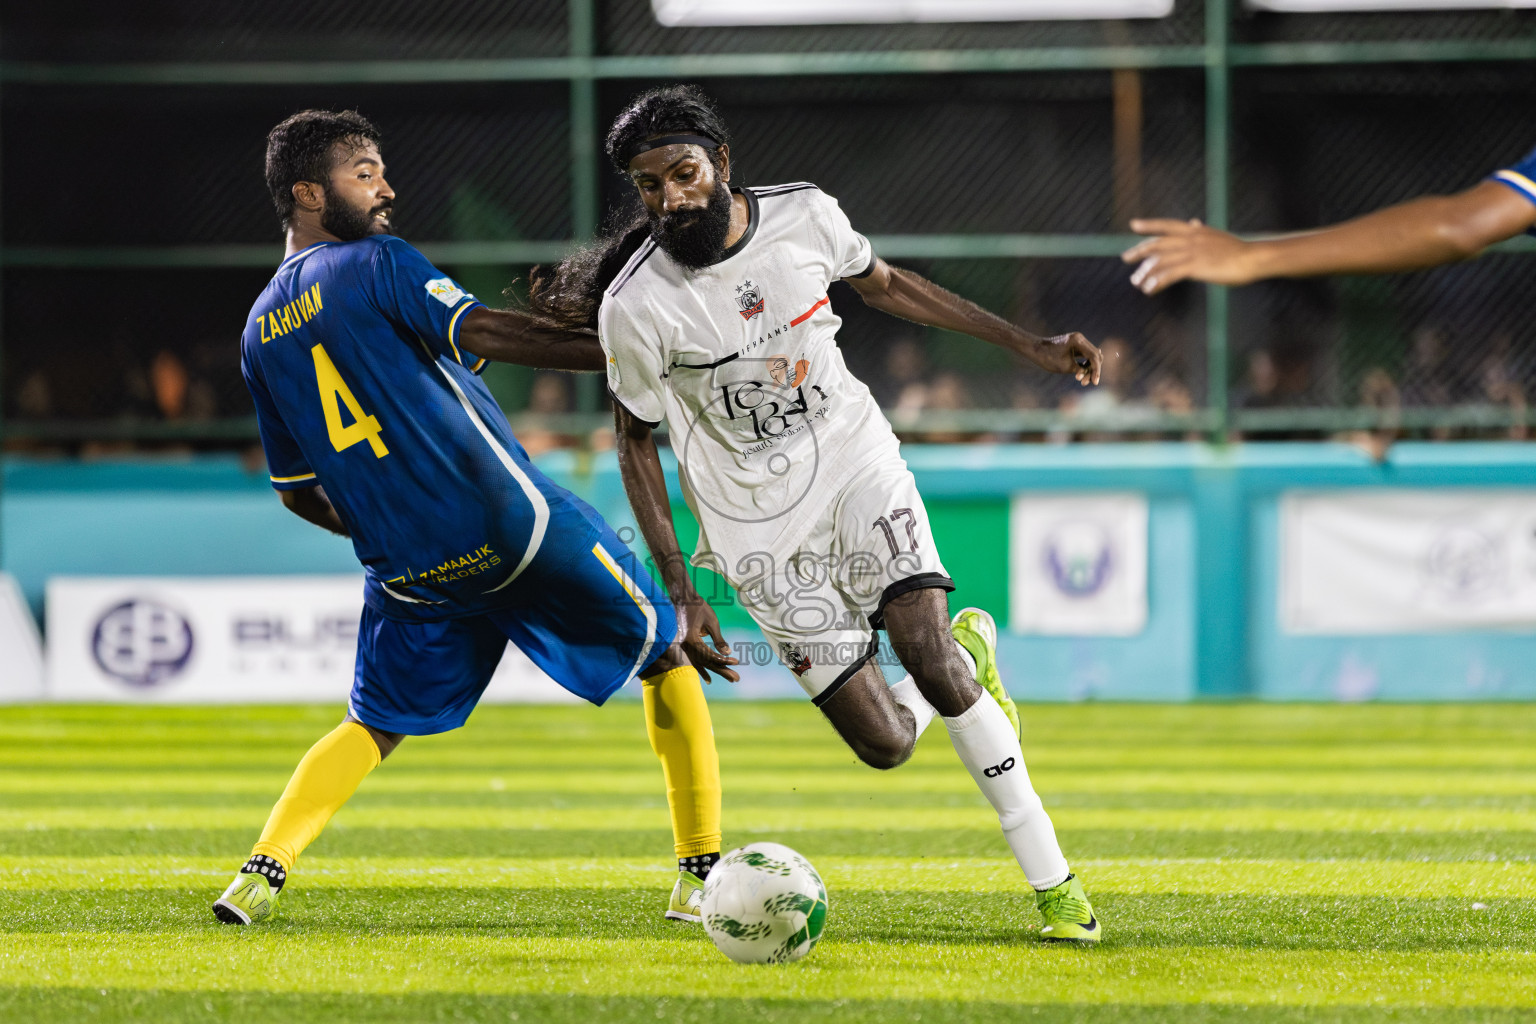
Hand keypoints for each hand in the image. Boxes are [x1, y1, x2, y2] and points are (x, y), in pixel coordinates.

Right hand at [674, 592, 739, 682]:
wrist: (682, 598)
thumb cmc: (698, 607)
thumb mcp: (711, 621)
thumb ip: (719, 639)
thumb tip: (727, 653)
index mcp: (691, 640)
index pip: (709, 654)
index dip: (723, 660)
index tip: (736, 662)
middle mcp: (686, 646)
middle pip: (706, 662)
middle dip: (722, 670)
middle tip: (736, 678)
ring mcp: (685, 646)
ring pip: (701, 663)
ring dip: (715, 671)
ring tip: (729, 678)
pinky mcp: (686, 645)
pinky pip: (695, 660)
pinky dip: (702, 669)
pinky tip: (709, 679)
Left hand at [1031, 332, 1100, 385]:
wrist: (1035, 350)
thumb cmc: (1048, 358)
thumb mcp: (1065, 367)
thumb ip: (1081, 370)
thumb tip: (1092, 374)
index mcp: (1078, 341)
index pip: (1094, 357)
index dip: (1096, 370)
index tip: (1095, 382)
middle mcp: (1080, 338)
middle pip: (1095, 356)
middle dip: (1092, 370)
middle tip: (1086, 382)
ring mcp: (1078, 341)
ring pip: (1091, 356)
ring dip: (1089, 369)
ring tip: (1082, 381)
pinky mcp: (1075, 345)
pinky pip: (1085, 355)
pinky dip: (1085, 365)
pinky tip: (1084, 374)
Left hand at [1122, 218, 1254, 294]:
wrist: (1252, 258)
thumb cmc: (1237, 250)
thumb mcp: (1216, 235)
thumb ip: (1201, 231)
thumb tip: (1194, 222)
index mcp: (1195, 230)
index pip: (1168, 225)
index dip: (1150, 225)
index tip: (1134, 225)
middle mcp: (1191, 238)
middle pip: (1159, 243)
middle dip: (1140, 251)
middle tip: (1126, 258)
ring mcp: (1192, 252)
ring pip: (1162, 261)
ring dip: (1147, 272)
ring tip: (1137, 282)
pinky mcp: (1195, 266)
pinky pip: (1170, 274)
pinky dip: (1157, 282)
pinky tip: (1149, 289)